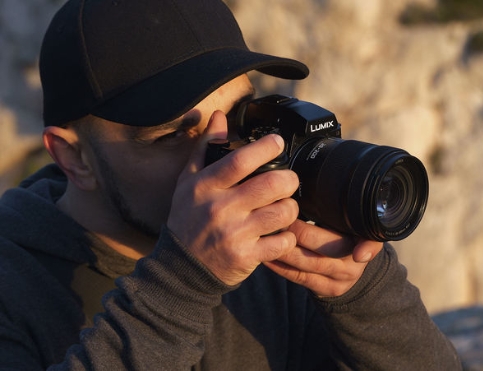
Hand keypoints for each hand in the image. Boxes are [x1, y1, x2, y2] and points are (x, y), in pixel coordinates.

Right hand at [167, 111, 299, 285]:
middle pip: (272, 184)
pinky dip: (288, 236)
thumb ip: (206, 147)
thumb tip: (220, 116)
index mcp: (206, 185)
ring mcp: (234, 234)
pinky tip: (279, 233)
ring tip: (284, 207)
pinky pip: (283, 242)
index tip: (278, 142)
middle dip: (290, 179)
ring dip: (290, 208)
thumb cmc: (188, 218)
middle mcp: (220, 208)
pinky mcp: (246, 256)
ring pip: (283, 212)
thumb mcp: (189, 180)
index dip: (266, 147)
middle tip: (289, 181)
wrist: (181, 267)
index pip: (240, 160)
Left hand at [264, 220, 383, 296]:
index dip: (364, 246)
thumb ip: (345, 209)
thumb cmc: (344, 234)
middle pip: (327, 247)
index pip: (368, 239)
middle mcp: (357, 260)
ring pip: (309, 263)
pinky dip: (281, 267)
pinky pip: (300, 278)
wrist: (348, 268)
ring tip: (267, 234)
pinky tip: (268, 255)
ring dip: (285, 249)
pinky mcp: (327, 289)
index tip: (349, 248)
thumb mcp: (351, 220)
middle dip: (299, 232)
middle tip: (279, 218)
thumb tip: (327, 186)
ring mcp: (343, 278)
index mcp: (365, 237)